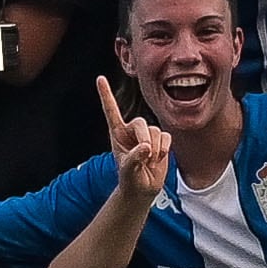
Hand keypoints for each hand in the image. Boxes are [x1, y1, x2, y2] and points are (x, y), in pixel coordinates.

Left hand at [99, 77, 172, 200]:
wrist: (142, 188)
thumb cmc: (130, 179)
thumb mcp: (128, 171)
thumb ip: (134, 158)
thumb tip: (146, 146)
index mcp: (117, 134)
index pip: (111, 111)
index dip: (106, 94)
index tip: (100, 78)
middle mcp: (131, 131)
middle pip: (140, 122)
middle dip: (145, 138)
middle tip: (146, 154)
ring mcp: (146, 135)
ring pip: (155, 131)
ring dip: (155, 149)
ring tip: (149, 162)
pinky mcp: (160, 140)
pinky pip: (166, 137)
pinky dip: (164, 148)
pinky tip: (159, 158)